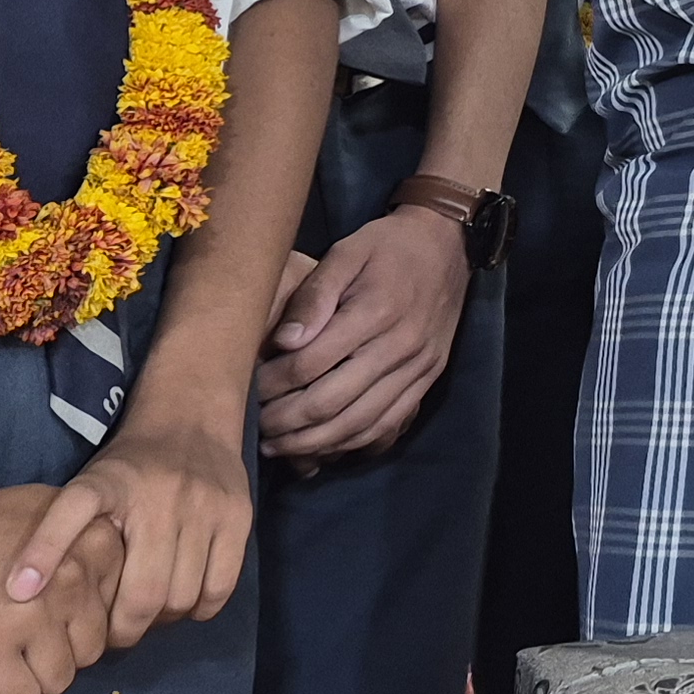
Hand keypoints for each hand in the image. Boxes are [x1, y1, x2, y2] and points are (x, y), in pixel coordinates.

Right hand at [0, 479, 127, 693]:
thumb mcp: (43, 520)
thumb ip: (82, 557)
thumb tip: (101, 608)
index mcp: (93, 541)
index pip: (112, 610)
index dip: (71, 617)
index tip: (33, 600)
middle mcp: (76, 575)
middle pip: (90, 650)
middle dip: (50, 650)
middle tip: (5, 629)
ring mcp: (36, 613)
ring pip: (60, 680)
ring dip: (22, 673)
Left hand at [7, 406, 253, 648]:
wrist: (189, 420)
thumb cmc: (128, 470)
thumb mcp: (84, 488)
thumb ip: (56, 534)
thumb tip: (18, 593)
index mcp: (109, 485)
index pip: (68, 518)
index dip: (44, 562)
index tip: (31, 601)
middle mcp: (160, 495)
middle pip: (144, 595)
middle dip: (125, 629)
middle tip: (113, 634)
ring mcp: (205, 507)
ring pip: (184, 596)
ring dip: (163, 620)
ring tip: (148, 615)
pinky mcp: (238, 517)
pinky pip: (220, 587)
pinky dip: (200, 608)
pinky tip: (183, 601)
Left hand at [255, 208, 470, 462]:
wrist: (448, 246)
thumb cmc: (386, 247)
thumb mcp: (346, 252)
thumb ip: (313, 295)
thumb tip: (283, 342)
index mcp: (375, 312)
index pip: (310, 364)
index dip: (272, 384)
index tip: (246, 389)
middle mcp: (401, 347)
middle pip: (332, 402)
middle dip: (285, 423)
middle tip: (255, 427)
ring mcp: (419, 368)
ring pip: (359, 423)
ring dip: (314, 443)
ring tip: (279, 446)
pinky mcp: (429, 380)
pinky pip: (387, 425)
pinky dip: (351, 444)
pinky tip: (323, 447)